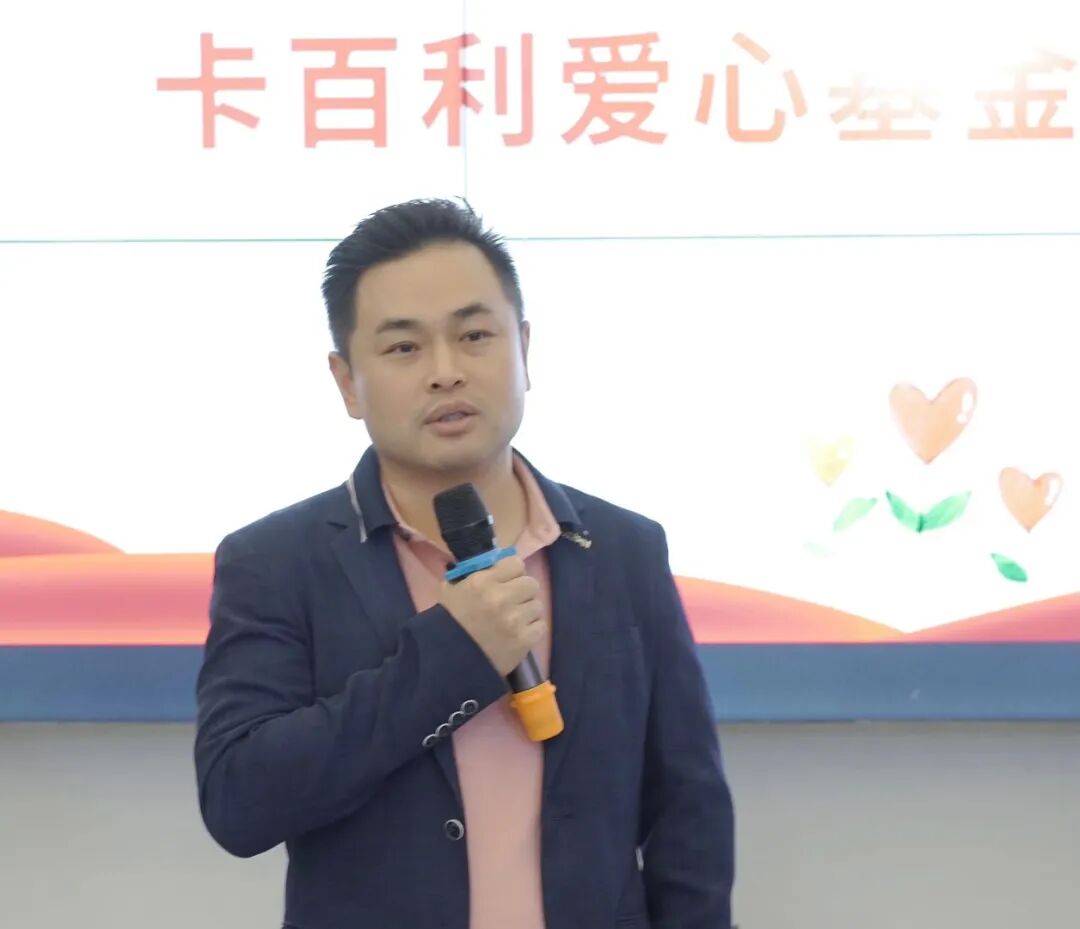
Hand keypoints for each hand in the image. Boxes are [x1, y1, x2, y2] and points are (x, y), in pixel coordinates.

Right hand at [439, 556, 544, 676]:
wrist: (448, 661)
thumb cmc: (449, 622)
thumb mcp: (452, 589)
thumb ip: (472, 573)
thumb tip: (493, 563)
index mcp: (483, 581)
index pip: (516, 563)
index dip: (513, 572)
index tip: (508, 581)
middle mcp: (501, 597)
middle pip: (531, 583)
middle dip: (523, 591)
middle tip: (514, 601)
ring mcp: (514, 620)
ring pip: (537, 605)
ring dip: (528, 612)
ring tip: (515, 620)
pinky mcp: (523, 640)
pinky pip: (540, 626)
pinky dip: (532, 629)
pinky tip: (519, 633)